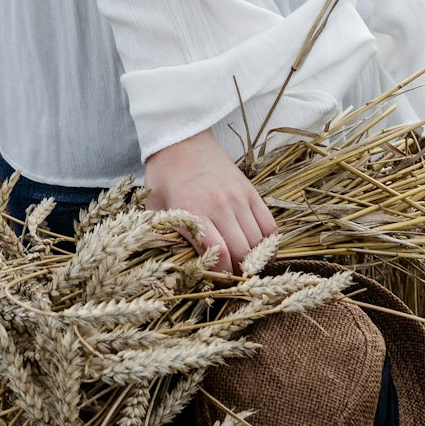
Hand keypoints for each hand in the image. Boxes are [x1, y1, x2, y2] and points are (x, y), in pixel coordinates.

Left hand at [142, 127, 277, 283]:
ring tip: (245, 269)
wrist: (181, 141)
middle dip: (238, 273)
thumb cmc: (164, 178)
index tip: (217, 285)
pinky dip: (270, 243)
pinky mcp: (250, 191)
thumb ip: (163, 236)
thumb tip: (172, 266)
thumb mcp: (154, 208)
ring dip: (255, 261)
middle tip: (231, 281)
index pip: (218, 254)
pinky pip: (269, 224)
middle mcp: (220, 205)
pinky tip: (262, 254)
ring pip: (258, 241)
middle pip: (241, 251)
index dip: (221, 276)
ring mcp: (238, 197)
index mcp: (194, 211)